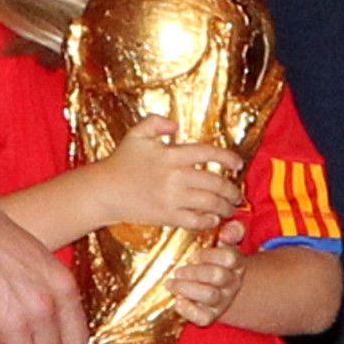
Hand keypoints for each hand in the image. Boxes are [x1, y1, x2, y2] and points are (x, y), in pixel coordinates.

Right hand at [95, 115, 242, 230]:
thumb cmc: (121, 161)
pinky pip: (195, 220)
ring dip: (225, 206)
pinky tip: (213, 219)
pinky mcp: (167, 216)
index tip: (238, 164)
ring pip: (209, 203)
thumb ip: (156, 122)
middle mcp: (175, 176)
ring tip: (230, 208)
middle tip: (238, 193)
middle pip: (215, 182)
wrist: (105, 191)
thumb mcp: (137, 134)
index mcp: (171, 154)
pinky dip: (208, 221)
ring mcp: (172, 198)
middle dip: (232, 189)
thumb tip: (176, 126)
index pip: (209, 153)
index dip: (228, 158)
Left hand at [167, 219, 246, 326]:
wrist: (215, 287)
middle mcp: (232, 282)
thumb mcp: (222, 243)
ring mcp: (222, 301)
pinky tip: (178, 301)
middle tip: (178, 270)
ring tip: (171, 283)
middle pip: (218, 276)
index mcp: (236, 263)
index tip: (193, 255)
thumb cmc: (214, 260)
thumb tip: (227, 231)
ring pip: (210, 296)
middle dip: (194, 272)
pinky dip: (188, 310)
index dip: (209, 255)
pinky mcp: (211, 316)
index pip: (229, 257)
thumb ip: (231, 231)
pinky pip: (204, 317)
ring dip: (187, 288)